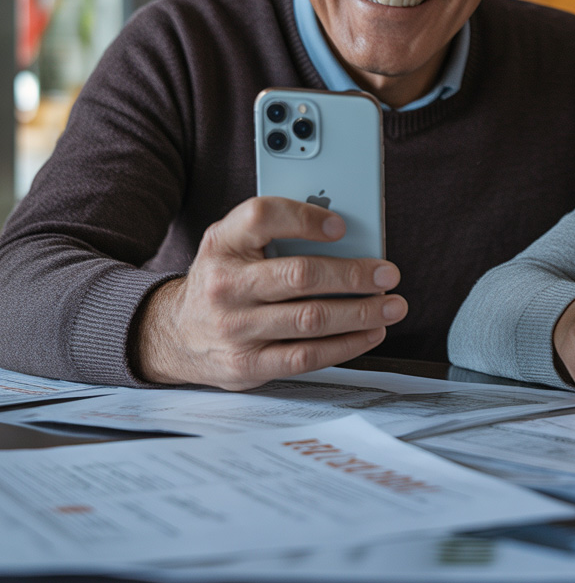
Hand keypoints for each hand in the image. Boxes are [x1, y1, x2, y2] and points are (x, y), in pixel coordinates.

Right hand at [131, 196, 406, 389]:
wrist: (174, 334)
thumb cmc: (222, 279)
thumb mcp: (233, 243)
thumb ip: (277, 231)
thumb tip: (345, 233)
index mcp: (222, 243)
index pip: (263, 217)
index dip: (306, 219)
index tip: (341, 226)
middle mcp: (225, 285)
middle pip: (300, 275)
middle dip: (354, 275)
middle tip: (387, 274)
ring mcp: (234, 329)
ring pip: (310, 319)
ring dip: (360, 312)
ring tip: (391, 305)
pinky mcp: (247, 366)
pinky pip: (306, 356)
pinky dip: (346, 345)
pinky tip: (369, 333)